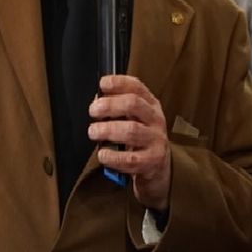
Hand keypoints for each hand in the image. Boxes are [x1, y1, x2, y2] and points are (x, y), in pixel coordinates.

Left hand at [89, 74, 171, 210]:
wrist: (158, 168)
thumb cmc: (141, 139)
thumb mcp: (135, 118)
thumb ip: (117, 108)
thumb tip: (97, 101)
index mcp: (151, 105)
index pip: (137, 87)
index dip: (119, 83)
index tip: (103, 84)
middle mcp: (155, 120)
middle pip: (134, 105)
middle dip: (110, 105)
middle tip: (93, 110)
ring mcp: (156, 140)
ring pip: (131, 130)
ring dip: (108, 130)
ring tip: (94, 132)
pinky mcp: (152, 162)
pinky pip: (131, 159)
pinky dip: (113, 157)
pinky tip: (103, 155)